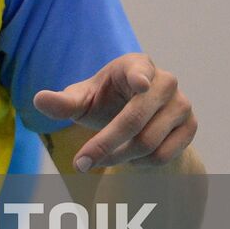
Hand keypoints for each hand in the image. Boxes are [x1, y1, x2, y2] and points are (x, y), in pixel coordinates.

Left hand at [33, 54, 196, 172]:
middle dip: (104, 145)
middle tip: (79, 164)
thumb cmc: (104, 101)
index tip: (139, 84)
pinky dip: (140, 164)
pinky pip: (164, 155)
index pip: (139, 70)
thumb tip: (39, 100)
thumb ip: (63, 102)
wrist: (137, 117)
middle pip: (134, 120)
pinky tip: (127, 158)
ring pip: (148, 143)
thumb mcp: (82, 100)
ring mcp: (182, 104)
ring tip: (100, 159)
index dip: (140, 77)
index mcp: (136, 64)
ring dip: (118, 158)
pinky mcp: (191, 126)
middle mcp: (165, 81)